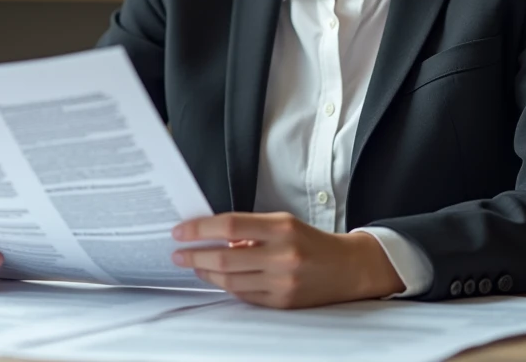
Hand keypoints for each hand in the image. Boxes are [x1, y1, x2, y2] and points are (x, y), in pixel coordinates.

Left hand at [170, 212, 403, 308]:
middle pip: (225, 257)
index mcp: (282, 228)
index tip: (180, 232)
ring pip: (230, 280)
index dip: (200, 229)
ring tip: (194, 264)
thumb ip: (250, 229)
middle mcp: (282, 256)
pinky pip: (243, 295)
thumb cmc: (310, 242)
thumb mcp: (283, 223)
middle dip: (194, 255)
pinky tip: (217, 277)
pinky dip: (226, 285)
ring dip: (206, 272)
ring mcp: (282, 282)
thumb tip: (213, 236)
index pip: (230, 225)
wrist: (347, 268)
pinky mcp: (282, 303)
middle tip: (177, 253)